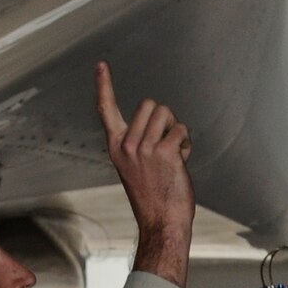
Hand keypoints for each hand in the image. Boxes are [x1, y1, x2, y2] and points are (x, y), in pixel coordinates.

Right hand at [96, 62, 194, 285]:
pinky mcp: (163, 152)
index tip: (101, 65)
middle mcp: (126, 145)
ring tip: (172, 155)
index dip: (104, 85)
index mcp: (116, 147)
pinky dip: (186, 142)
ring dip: (175, 130)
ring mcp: (144, 148)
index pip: (107, 110)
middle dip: (163, 118)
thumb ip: (140, 142)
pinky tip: (181, 162)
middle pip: (149, 104)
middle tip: (165, 145)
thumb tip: (160, 118)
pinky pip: (181, 129)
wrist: (161, 222)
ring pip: (166, 113)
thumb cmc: (153, 196)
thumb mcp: (135, 166)